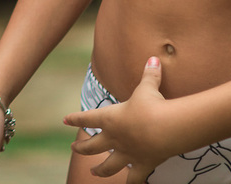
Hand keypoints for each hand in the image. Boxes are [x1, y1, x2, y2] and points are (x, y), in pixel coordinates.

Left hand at [65, 56, 168, 182]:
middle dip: (82, 148)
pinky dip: (132, 183)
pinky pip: (135, 178)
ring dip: (100, 170)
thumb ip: (149, 74)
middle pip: (92, 146)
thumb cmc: (153, 105)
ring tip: (94, 172)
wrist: (166, 128)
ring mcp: (127, 154)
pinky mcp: (143, 165)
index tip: (64, 120)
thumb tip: (154, 58)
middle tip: (73, 149)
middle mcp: (115, 138)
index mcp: (110, 118)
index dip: (75, 119)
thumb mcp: (148, 87)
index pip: (86, 118)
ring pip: (108, 166)